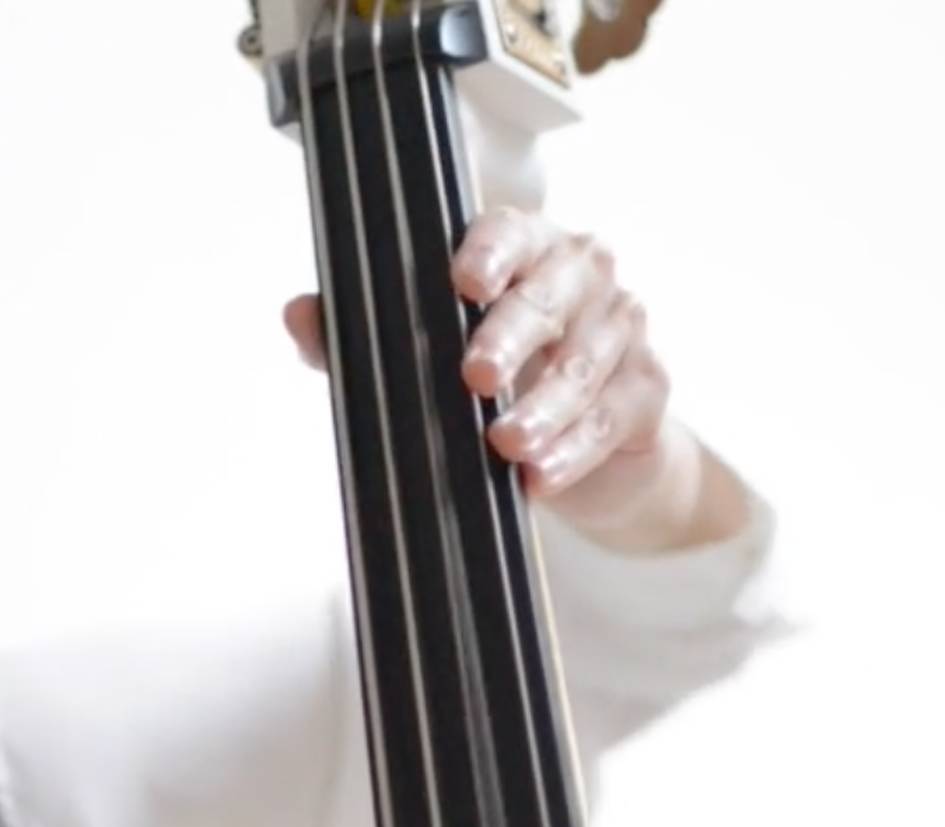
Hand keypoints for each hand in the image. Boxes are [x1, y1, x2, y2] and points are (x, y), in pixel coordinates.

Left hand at [284, 206, 737, 552]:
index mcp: (525, 247)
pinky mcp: (648, 388)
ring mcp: (623, 329)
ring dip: (545, 408)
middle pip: (550, 296)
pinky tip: (540, 477)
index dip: (489, 253)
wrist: (587, 440)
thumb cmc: (497, 375)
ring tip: (507, 444)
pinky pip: (613, 417)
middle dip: (513, 337)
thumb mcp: (420, 355)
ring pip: (586, 365)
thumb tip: (297, 315)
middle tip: (474, 377)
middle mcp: (582, 275)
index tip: (464, 284)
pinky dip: (575, 451)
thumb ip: (356, 334)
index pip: (509, 231)